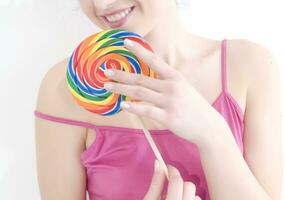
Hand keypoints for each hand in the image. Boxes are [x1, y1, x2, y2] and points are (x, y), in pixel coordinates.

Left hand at [103, 39, 222, 143]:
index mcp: (175, 77)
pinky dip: (133, 108)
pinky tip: (122, 106)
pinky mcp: (168, 117)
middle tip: (106, 71)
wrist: (208, 126)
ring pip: (140, 93)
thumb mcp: (183, 88)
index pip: (154, 60)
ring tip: (107, 86)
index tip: (125, 43)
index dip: (139, 51)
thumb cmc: (194, 106)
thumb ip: (166, 82)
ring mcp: (169, 102)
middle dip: (121, 74)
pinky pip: (147, 110)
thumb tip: (146, 81)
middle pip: (141, 78)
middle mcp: (171, 87)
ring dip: (121, 89)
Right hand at [144, 160, 201, 199]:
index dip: (172, 171)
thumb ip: (155, 183)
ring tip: (175, 195)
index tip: (168, 168)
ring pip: (196, 195)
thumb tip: (158, 163)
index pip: (177, 182)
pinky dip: (191, 198)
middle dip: (179, 182)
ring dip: (186, 191)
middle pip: (189, 186)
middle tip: (169, 184)